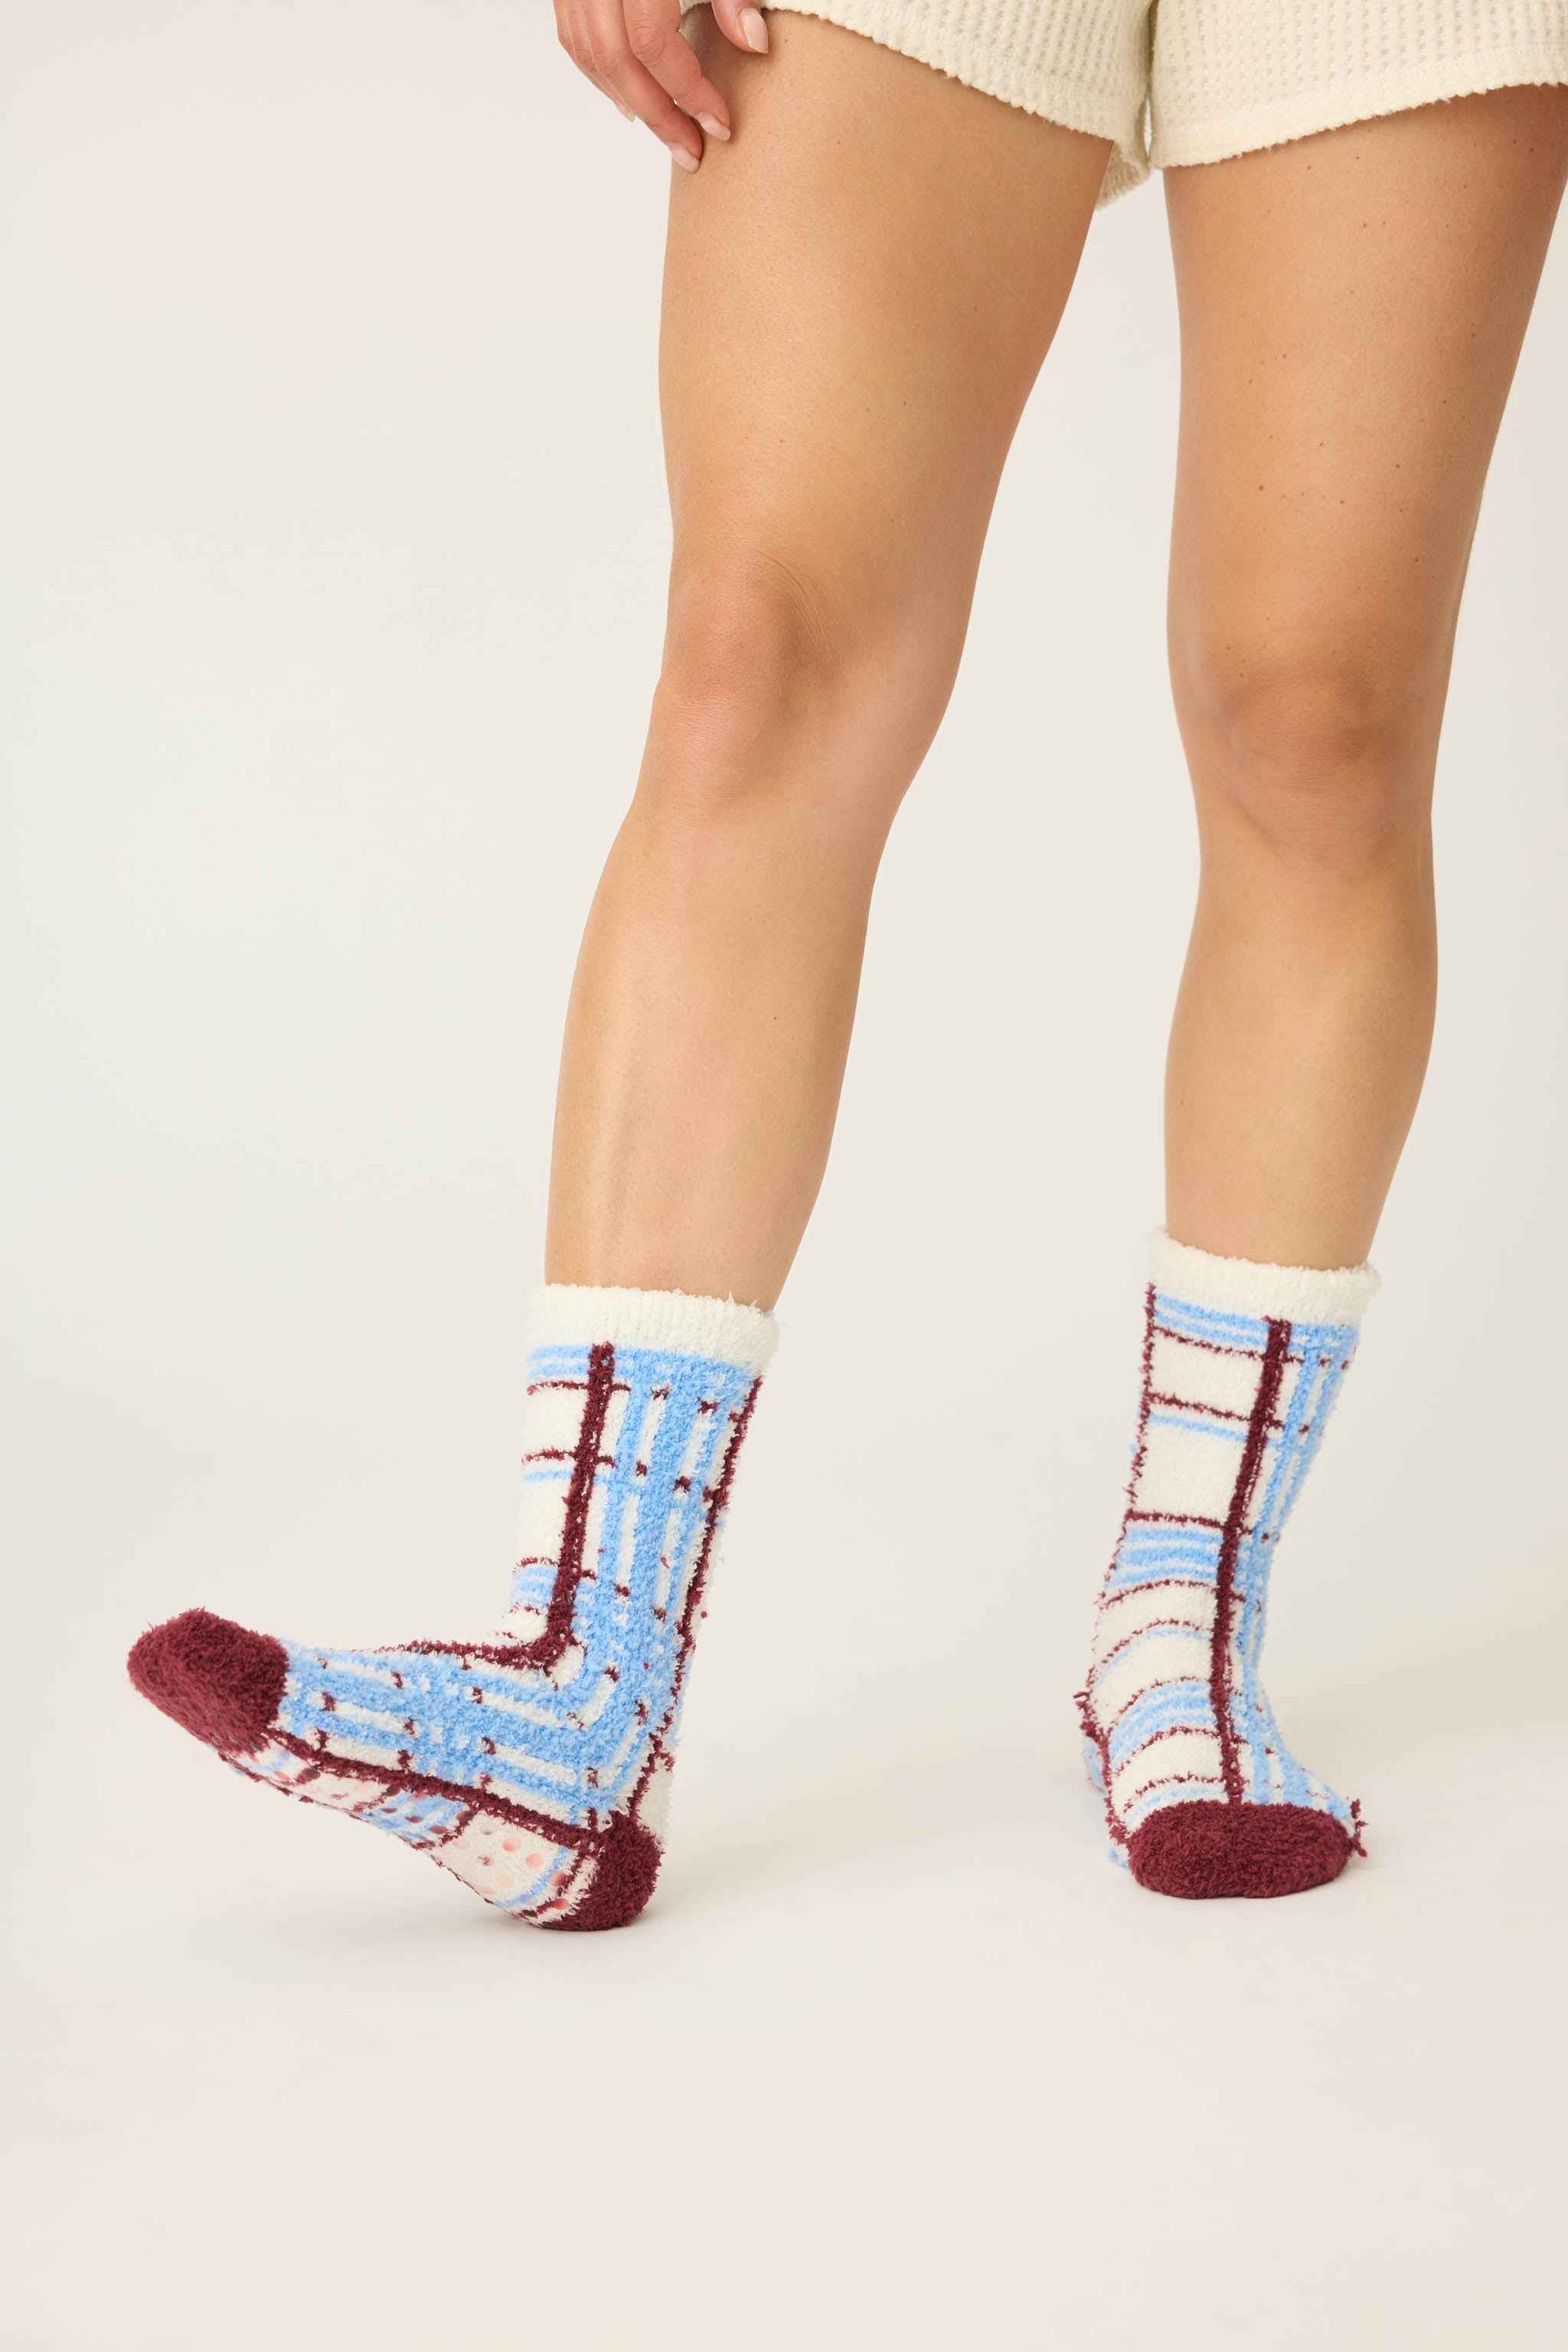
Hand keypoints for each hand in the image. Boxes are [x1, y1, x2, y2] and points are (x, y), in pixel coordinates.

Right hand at [554, 3, 770, 171]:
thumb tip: (755, 44)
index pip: (653, 43)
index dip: (688, 91)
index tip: (721, 126)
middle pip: (617, 61)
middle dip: (658, 115)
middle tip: (692, 152)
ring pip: (589, 54)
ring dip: (627, 101)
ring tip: (667, 132)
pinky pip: (573, 38)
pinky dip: (601, 74)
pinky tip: (628, 96)